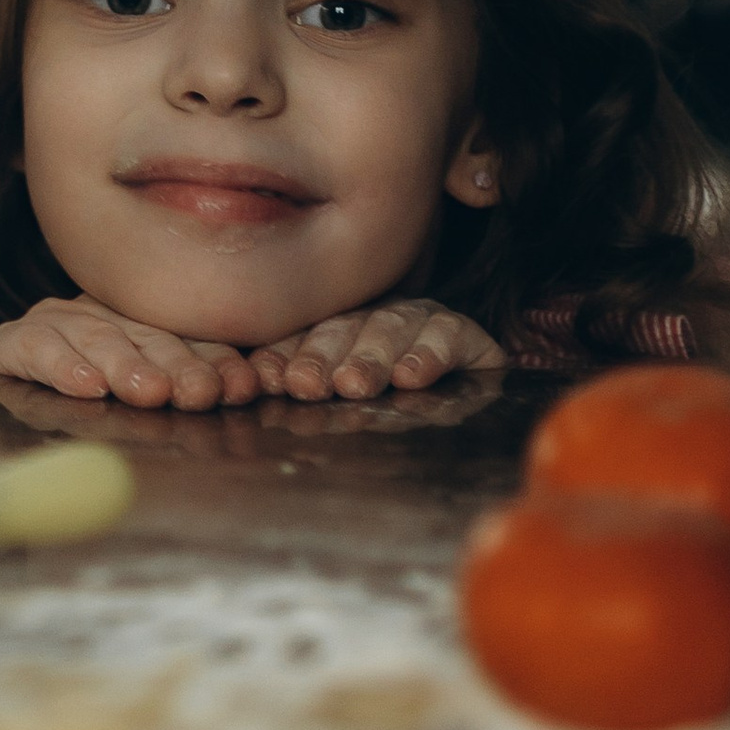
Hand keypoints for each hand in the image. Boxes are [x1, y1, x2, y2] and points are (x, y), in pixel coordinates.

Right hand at [0, 298, 260, 412]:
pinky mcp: (10, 343)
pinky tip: (86, 386)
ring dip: (124, 363)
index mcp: (140, 322)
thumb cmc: (96, 418)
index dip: (216, 361)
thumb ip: (189, 391)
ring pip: (94, 336)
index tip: (241, 388)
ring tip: (147, 390)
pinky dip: (61, 366)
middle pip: (143, 334)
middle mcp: (98, 313)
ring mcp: (53, 323)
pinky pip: (34, 347)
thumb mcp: (150, 400)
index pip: (185, 336)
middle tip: (199, 391)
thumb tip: (247, 389)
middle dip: (176, 364)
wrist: (14, 443)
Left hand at [247, 301, 505, 400]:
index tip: (270, 380)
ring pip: (390, 329)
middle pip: (343, 330)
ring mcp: (421, 321)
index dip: (285, 356)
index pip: (304, 337)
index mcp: (340, 329)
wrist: (475, 412)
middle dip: (321, 357)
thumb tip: (254, 385)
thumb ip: (300, 386)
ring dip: (370, 357)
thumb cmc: (393, 411)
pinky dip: (430, 353)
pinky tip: (413, 376)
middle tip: (307, 385)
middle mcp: (377, 318)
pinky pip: (448, 335)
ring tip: (353, 384)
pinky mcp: (466, 335)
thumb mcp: (341, 403)